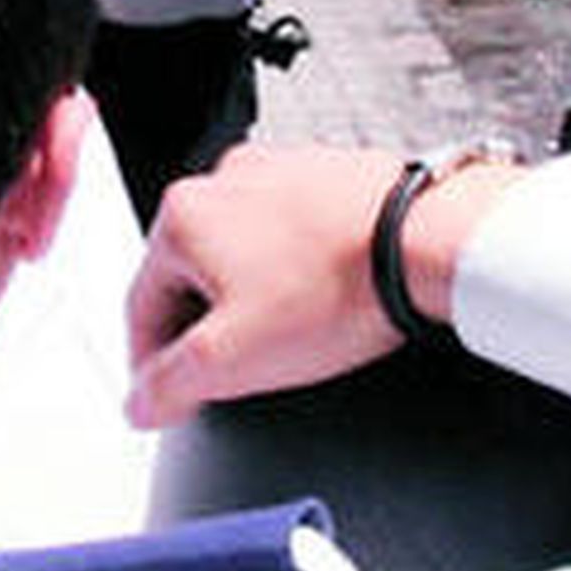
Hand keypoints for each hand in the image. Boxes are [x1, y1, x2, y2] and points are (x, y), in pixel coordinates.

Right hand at [125, 144, 408, 427]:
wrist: (429, 241)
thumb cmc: (340, 285)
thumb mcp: (230, 360)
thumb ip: (168, 385)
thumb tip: (144, 399)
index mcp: (184, 216)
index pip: (141, 307)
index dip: (152, 365)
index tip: (168, 393)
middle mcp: (229, 180)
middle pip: (195, 275)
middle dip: (210, 327)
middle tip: (235, 370)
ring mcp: (284, 171)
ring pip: (249, 252)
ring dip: (258, 296)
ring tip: (293, 332)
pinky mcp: (332, 177)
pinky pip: (299, 234)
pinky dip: (303, 269)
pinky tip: (328, 297)